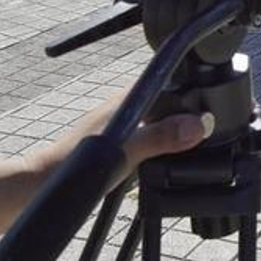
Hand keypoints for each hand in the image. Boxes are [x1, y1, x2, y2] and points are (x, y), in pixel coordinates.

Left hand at [28, 93, 212, 182]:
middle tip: (212, 128)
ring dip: (178, 129)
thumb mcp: (125, 150)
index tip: (217, 100)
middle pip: (170, 99)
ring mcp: (124, 124)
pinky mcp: (121, 142)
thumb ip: (161, 137)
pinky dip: (166, 144)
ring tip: (196, 142)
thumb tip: (198, 126)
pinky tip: (171, 157)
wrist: (43, 182)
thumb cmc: (73, 162)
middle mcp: (128, 105)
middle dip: (191, 110)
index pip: (170, 78)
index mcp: (130, 96)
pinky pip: (153, 135)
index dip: (194, 85)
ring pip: (162, 118)